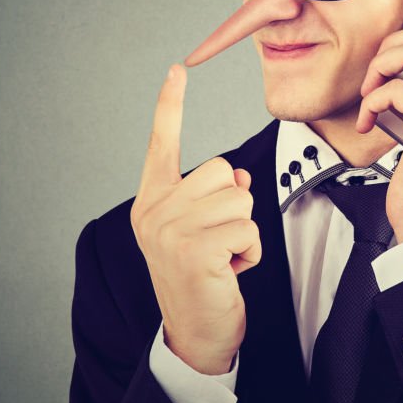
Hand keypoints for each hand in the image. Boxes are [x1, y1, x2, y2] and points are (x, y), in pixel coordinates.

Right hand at [130, 64, 261, 374]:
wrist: (196, 333)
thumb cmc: (203, 277)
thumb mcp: (201, 229)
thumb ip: (212, 195)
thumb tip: (236, 176)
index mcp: (152, 201)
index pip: (161, 143)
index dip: (170, 105)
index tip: (176, 69)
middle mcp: (154, 211)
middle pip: (221, 171)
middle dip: (233, 206)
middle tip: (217, 243)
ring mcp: (170, 231)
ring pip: (239, 199)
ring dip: (244, 232)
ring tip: (223, 259)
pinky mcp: (194, 251)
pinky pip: (247, 228)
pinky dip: (250, 251)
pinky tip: (230, 273)